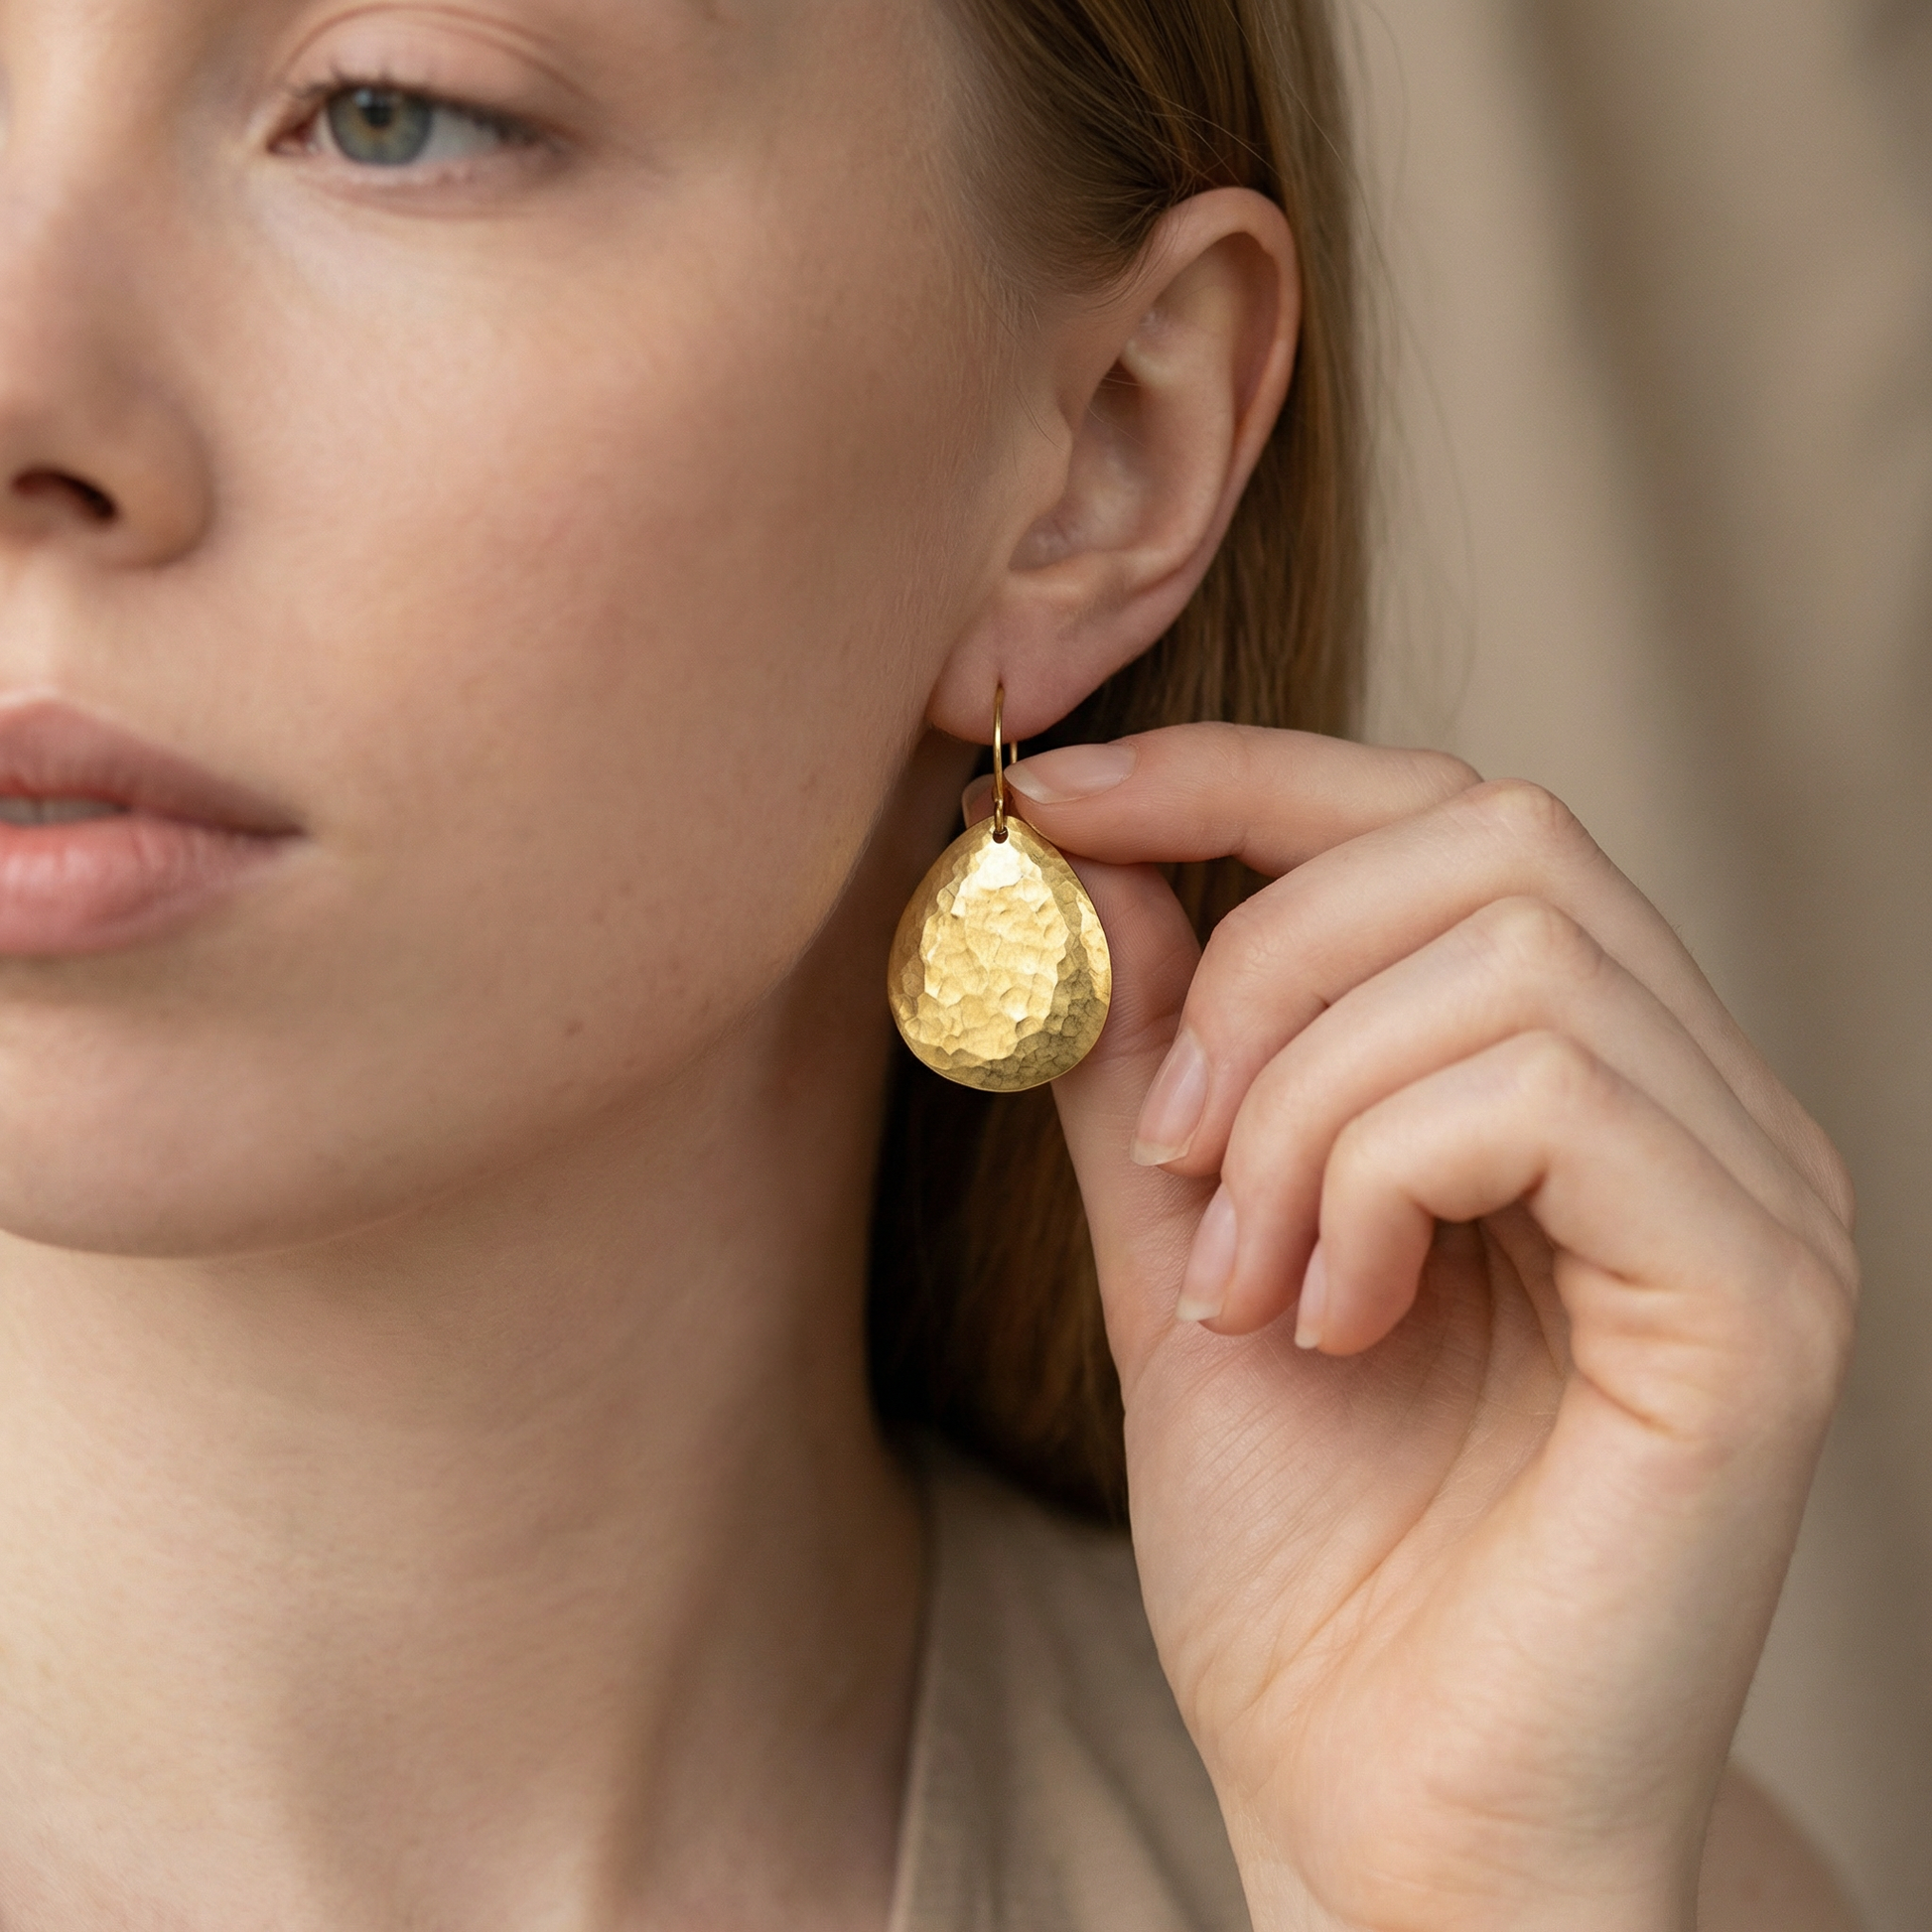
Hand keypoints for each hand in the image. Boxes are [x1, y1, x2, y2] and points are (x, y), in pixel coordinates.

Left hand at [994, 726, 1855, 1931]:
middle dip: (1266, 953)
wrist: (1385, 1817)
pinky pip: (1548, 1085)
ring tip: (1246, 1275)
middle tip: (1176, 1145)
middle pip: (1488, 829)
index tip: (1052, 797)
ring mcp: (1756, 1190)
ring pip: (1505, 947)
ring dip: (1304, 1097)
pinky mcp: (1761, 1296)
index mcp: (1577, 1077)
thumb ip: (1156, 1056)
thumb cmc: (1300, 1557)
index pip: (1436, 814)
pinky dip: (1376, 1173)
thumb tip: (1107, 860)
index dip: (1238, 775)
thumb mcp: (1181, 1249)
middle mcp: (1700, 1102)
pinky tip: (1332, 1318)